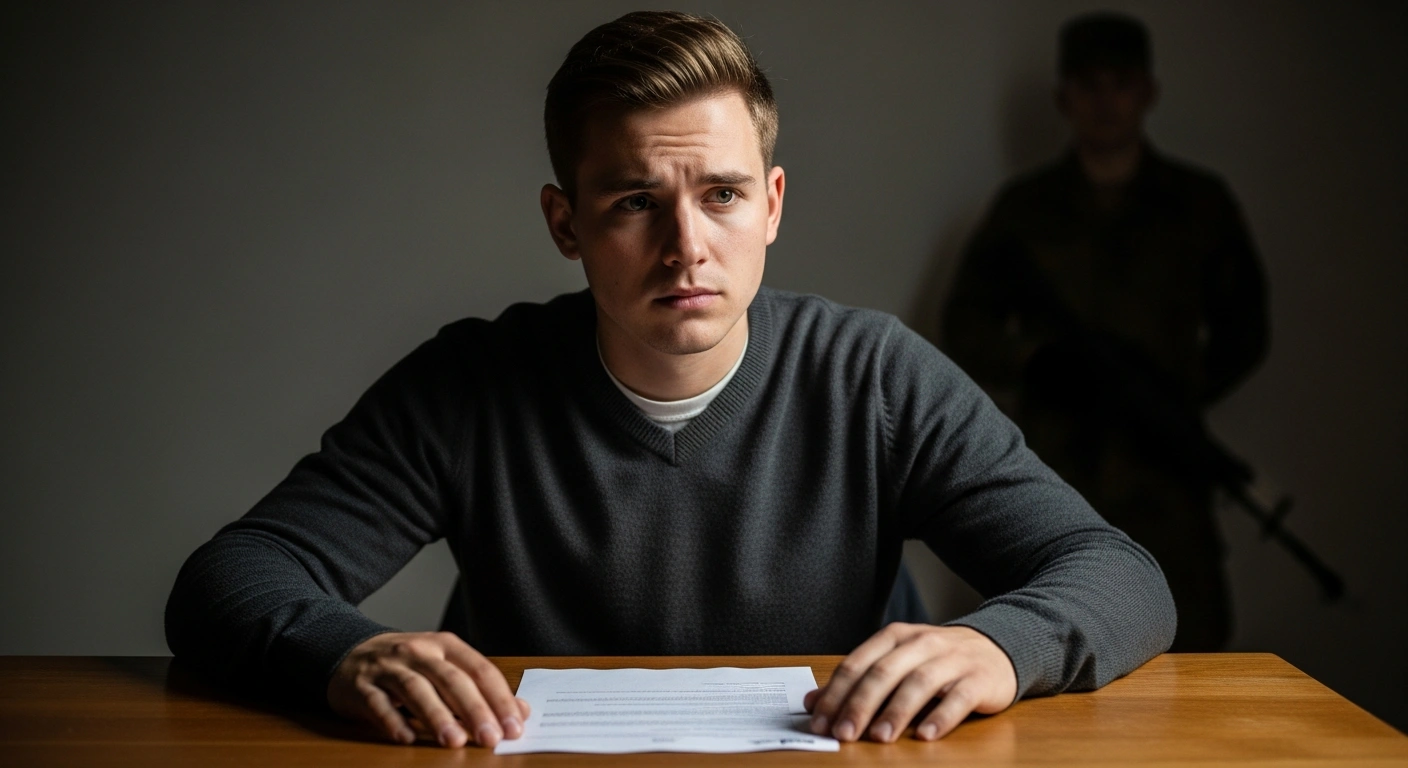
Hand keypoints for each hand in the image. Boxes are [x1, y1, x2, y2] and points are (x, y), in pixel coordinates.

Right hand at [327, 631, 529, 747]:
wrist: (350, 651)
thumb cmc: (408, 665)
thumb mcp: (445, 667)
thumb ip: (481, 689)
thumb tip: (521, 711)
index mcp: (445, 646)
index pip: (479, 670)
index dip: (499, 699)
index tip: (514, 727)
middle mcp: (419, 652)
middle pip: (451, 680)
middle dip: (474, 709)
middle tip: (491, 738)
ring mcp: (388, 668)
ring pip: (416, 689)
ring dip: (437, 716)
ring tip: (454, 741)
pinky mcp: (361, 686)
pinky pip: (378, 704)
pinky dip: (393, 721)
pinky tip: (407, 738)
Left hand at [804, 623, 1016, 742]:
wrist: (996, 648)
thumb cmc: (936, 661)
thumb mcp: (895, 663)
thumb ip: (856, 682)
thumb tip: (812, 703)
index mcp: (895, 638)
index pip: (858, 664)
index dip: (836, 694)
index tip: (820, 723)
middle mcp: (921, 643)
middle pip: (884, 673)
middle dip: (860, 704)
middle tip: (844, 734)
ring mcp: (952, 659)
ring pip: (919, 683)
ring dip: (897, 711)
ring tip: (880, 737)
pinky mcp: (979, 679)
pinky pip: (958, 697)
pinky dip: (941, 717)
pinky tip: (926, 736)